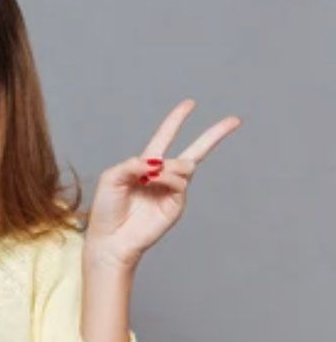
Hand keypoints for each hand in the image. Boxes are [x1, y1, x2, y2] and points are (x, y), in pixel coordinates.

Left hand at [83, 98, 241, 270]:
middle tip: (235, 120)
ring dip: (167, 166)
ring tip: (149, 178)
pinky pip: (181, 181)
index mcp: (144, 166)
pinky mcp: (176, 204)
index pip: (165, 138)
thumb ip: (132, 164)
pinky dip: (168, 177)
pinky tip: (154, 181)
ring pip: (186, 164)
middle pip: (194, 151)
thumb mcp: (112, 177)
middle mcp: (161, 176)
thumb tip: (156, 162)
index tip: (190, 104)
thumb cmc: (106, 209)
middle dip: (214, 134)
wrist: (110, 238)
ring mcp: (171, 190)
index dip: (176, 120)